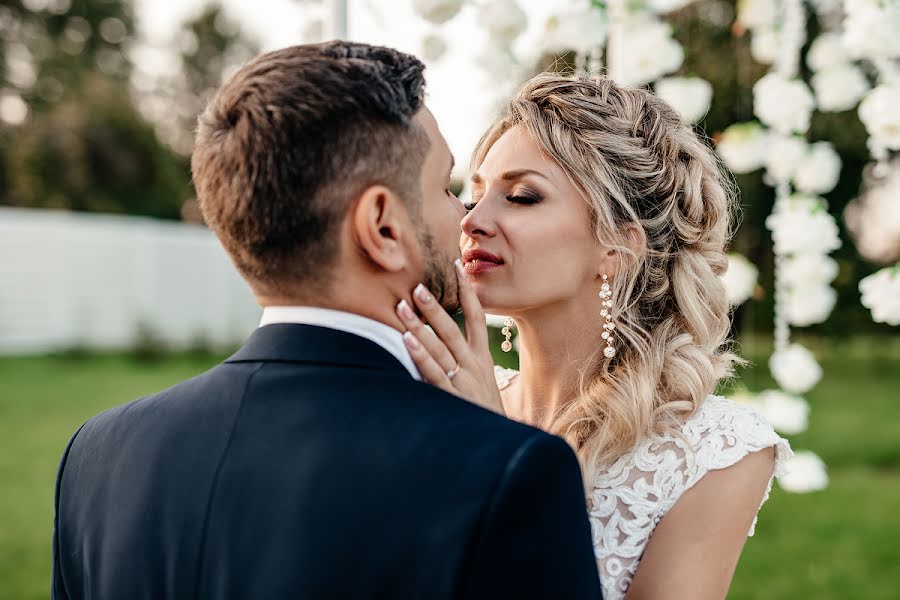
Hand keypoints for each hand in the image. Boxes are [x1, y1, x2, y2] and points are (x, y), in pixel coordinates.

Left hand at [397, 259, 504, 415]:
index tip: (458, 265)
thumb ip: (465, 360)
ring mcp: (463, 380)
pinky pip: (434, 372)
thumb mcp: (482, 382)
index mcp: (482, 357)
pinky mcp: (453, 397)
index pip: (476, 316)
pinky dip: (420, 355)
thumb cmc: (485, 411)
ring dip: (420, 325)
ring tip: (402, 306)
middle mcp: (474, 365)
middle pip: (452, 328)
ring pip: (439, 347)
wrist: (500, 443)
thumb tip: (445, 339)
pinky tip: (407, 340)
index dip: (468, 291)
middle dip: (434, 306)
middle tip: (418, 285)